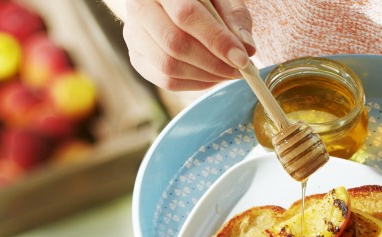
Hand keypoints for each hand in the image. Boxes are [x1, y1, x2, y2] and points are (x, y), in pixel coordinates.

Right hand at [123, 0, 255, 90]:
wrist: (168, 0)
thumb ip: (234, 17)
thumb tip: (247, 48)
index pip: (186, 15)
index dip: (216, 39)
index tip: (242, 58)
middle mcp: (139, 9)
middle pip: (174, 44)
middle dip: (213, 63)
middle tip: (239, 69)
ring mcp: (134, 36)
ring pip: (168, 67)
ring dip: (205, 76)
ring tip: (228, 73)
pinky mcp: (137, 58)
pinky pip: (165, 80)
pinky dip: (193, 84)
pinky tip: (211, 77)